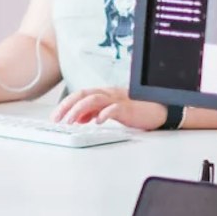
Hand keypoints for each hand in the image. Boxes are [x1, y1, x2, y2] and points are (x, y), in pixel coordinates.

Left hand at [52, 87, 166, 128]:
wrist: (161, 109)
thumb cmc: (136, 110)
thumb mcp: (110, 111)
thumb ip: (93, 112)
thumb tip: (77, 118)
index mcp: (103, 93)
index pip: (79, 95)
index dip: (65, 104)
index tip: (55, 116)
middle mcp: (109, 94)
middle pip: (83, 95)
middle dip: (67, 107)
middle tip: (57, 120)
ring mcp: (119, 100)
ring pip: (94, 100)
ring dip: (79, 111)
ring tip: (71, 122)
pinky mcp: (129, 108)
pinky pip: (115, 109)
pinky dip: (104, 114)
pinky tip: (97, 122)